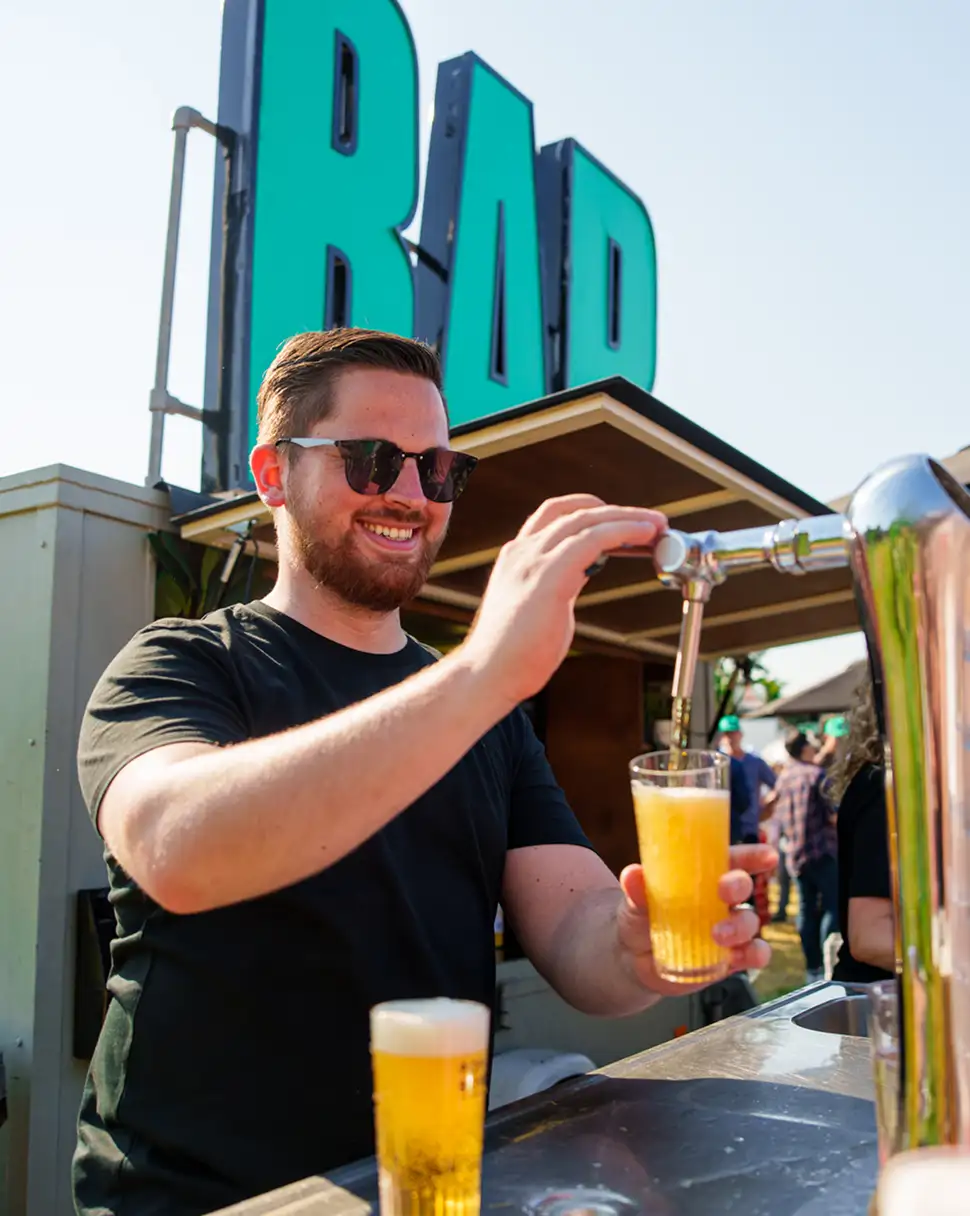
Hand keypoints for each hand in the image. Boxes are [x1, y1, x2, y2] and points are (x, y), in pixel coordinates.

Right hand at [461, 494, 666, 707]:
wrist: (489, 674)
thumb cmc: (513, 652)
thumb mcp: (540, 603)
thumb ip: (559, 581)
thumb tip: (583, 571)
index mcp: (518, 556)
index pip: (555, 514)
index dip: (591, 509)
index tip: (620, 516)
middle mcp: (523, 550)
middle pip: (575, 511)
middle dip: (618, 512)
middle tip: (652, 520)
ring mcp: (533, 560)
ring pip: (587, 520)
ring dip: (627, 518)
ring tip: (656, 525)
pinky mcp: (549, 576)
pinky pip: (593, 540)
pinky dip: (622, 531)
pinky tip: (643, 536)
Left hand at [615, 844, 776, 996]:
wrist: (632, 958)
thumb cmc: (639, 917)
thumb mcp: (634, 901)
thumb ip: (636, 889)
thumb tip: (632, 874)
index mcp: (701, 876)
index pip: (730, 858)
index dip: (751, 855)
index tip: (767, 855)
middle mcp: (720, 900)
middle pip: (742, 886)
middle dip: (739, 885)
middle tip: (725, 890)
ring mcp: (728, 929)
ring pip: (750, 921)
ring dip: (740, 925)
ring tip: (717, 934)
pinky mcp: (730, 958)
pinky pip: (755, 954)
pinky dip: (754, 955)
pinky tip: (739, 957)